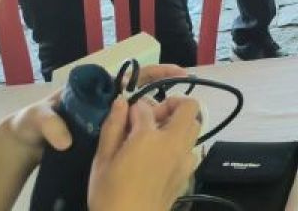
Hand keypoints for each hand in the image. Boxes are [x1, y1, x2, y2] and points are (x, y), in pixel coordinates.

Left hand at [3, 63, 189, 157]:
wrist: (24, 144)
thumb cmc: (30, 123)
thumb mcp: (37, 118)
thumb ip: (51, 124)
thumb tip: (65, 140)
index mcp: (95, 89)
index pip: (132, 75)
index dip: (157, 72)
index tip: (179, 73)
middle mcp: (104, 102)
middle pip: (141, 95)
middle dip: (164, 97)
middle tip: (185, 107)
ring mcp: (105, 120)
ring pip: (137, 116)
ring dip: (155, 119)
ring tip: (173, 126)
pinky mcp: (103, 138)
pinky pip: (127, 133)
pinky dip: (141, 136)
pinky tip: (154, 143)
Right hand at [87, 96, 201, 210]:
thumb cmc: (109, 195)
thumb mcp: (102, 160)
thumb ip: (112, 127)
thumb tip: (122, 101)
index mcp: (149, 136)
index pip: (146, 107)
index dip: (134, 108)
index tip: (125, 118)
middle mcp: (173, 142)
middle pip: (189, 107)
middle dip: (172, 106)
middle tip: (151, 120)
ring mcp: (185, 158)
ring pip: (195, 127)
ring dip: (180, 124)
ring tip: (157, 138)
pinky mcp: (188, 173)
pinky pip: (193, 149)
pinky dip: (182, 145)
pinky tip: (163, 157)